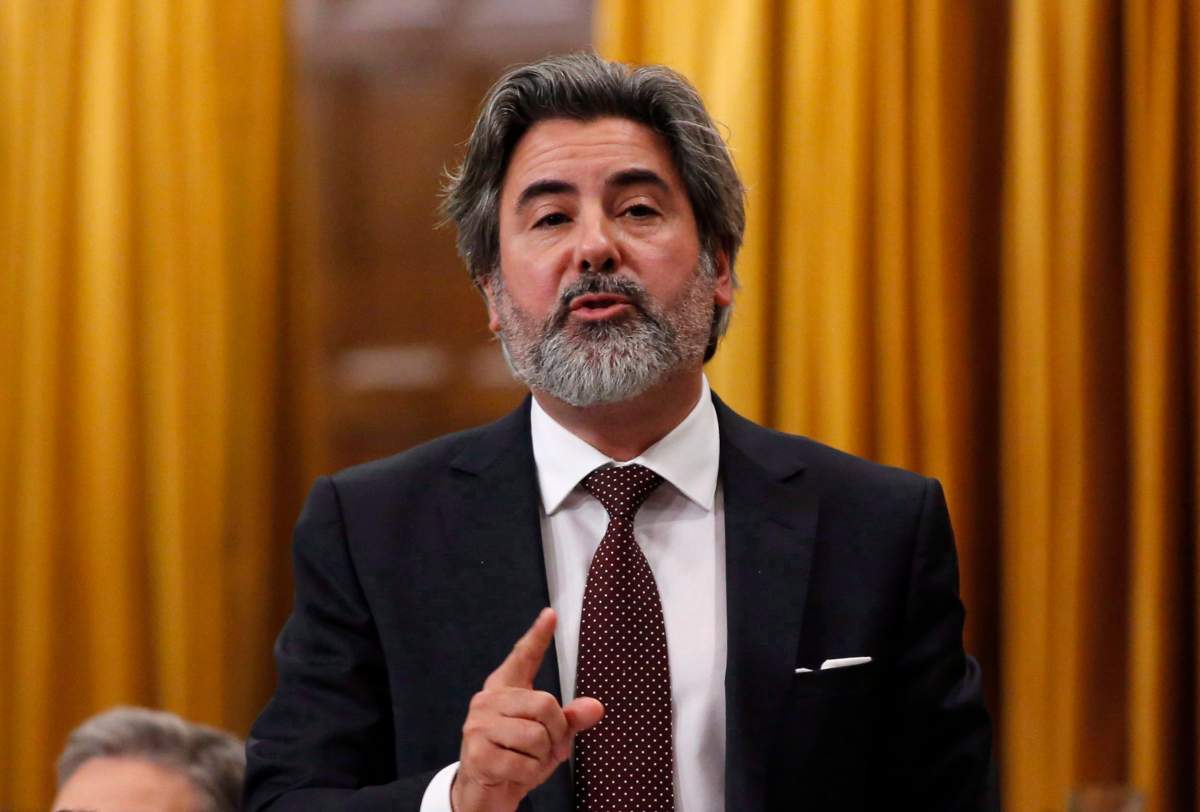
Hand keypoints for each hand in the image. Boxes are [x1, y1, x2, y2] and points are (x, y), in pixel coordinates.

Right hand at [452, 608, 604, 811]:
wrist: (483, 794)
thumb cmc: (516, 760)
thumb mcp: (548, 738)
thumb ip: (570, 719)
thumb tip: (595, 707)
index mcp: (504, 689)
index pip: (522, 657)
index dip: (538, 636)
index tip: (551, 614)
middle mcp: (487, 701)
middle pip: (545, 704)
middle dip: (557, 733)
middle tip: (551, 750)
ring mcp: (478, 727)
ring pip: (536, 736)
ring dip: (541, 758)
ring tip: (528, 762)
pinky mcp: (477, 754)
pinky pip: (524, 764)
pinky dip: (528, 776)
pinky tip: (515, 775)